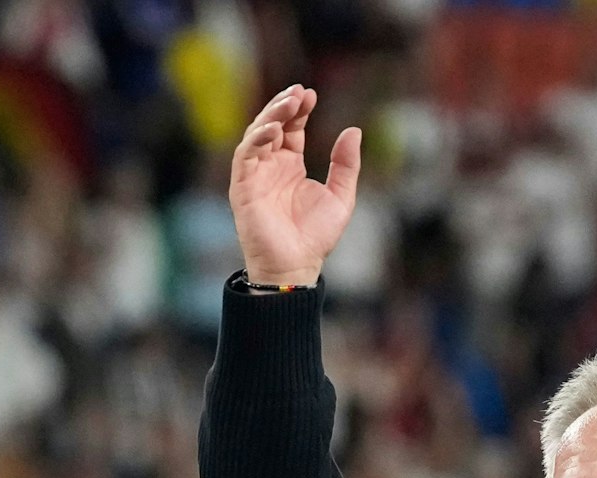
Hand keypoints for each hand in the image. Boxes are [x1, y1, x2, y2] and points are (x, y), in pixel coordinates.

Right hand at [230, 85, 362, 287]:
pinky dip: (256, 139)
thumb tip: (354, 130)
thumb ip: (346, 165)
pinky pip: (245, 156)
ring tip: (289, 104)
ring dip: (270, 116)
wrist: (296, 266)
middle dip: (284, 106)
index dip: (299, 110)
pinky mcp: (242, 187)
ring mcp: (255, 175)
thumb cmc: (315, 236)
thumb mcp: (341, 196)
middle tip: (299, 93)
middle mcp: (270, 166)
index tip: (311, 94)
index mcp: (291, 165)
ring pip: (256, 135)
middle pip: (272, 125)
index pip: (291, 128)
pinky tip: (274, 130)